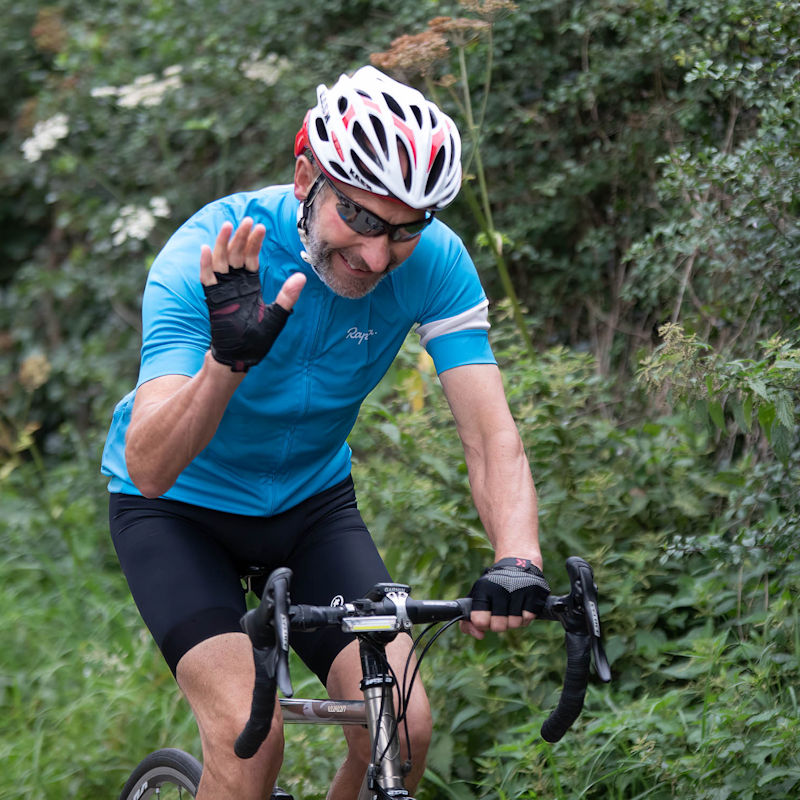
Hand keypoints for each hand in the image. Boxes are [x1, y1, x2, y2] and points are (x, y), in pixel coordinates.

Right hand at [200, 218, 305, 371]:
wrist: (240, 357)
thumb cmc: (258, 339)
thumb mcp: (277, 316)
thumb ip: (287, 296)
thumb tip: (302, 277)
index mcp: (250, 285)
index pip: (252, 257)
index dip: (254, 242)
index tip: (260, 227)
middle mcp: (235, 284)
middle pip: (236, 254)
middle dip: (240, 237)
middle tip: (247, 220)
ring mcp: (223, 290)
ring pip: (221, 261)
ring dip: (223, 243)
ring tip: (228, 226)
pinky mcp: (212, 299)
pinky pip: (206, 279)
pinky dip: (205, 265)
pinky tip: (206, 249)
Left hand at [461, 558, 549, 639]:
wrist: (518, 564)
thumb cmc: (494, 586)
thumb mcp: (478, 596)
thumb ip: (469, 620)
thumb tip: (479, 635)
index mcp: (483, 589)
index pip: (479, 621)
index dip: (483, 624)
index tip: (486, 618)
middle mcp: (500, 588)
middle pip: (498, 626)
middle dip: (499, 625)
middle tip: (500, 616)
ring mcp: (518, 589)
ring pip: (514, 624)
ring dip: (513, 622)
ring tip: (511, 610)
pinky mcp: (534, 592)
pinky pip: (528, 619)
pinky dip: (525, 618)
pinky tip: (522, 607)